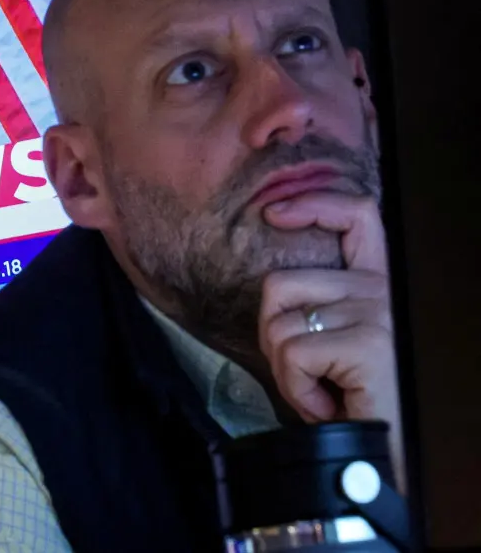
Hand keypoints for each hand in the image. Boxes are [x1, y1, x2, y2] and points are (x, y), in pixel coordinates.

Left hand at [259, 192, 404, 486]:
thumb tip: (274, 294)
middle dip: (272, 335)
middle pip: (280, 285)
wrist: (387, 455)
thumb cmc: (361, 404)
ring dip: (284, 370)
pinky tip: (326, 405)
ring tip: (318, 391)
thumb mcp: (340, 344)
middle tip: (302, 373)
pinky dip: (296, 389)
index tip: (274, 214)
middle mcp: (382, 291)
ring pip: (277, 325)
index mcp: (380, 285)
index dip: (314, 204)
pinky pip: (292, 355)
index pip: (358, 216)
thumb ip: (321, 308)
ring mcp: (376, 313)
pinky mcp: (366, 343)